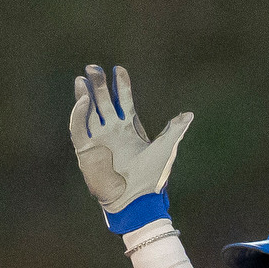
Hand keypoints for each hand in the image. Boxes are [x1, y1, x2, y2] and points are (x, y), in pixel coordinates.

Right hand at [71, 63, 192, 232]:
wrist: (137, 200)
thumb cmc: (151, 178)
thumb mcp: (165, 150)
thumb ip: (174, 130)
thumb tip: (189, 114)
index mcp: (129, 128)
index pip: (122, 100)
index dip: (121, 85)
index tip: (119, 69)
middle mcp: (112, 131)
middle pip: (102, 101)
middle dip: (98, 83)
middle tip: (93, 67)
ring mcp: (99, 139)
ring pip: (88, 111)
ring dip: (85, 94)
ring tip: (83, 78)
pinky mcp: (87, 150)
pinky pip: (79, 128)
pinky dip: (79, 114)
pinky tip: (82, 100)